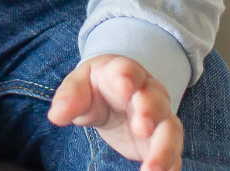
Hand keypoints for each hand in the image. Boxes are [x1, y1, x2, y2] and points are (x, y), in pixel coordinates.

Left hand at [47, 54, 181, 170]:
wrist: (114, 94)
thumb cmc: (96, 87)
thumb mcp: (79, 85)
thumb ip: (70, 97)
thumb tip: (56, 115)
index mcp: (122, 73)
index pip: (126, 70)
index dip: (126, 76)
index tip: (124, 86)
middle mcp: (148, 93)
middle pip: (156, 99)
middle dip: (150, 111)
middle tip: (142, 127)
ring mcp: (158, 117)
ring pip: (170, 129)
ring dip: (165, 148)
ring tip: (152, 168)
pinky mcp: (160, 141)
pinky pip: (173, 152)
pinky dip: (171, 164)